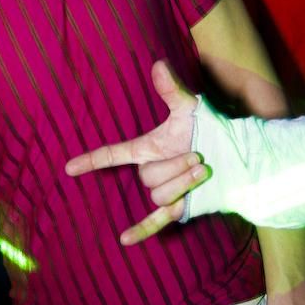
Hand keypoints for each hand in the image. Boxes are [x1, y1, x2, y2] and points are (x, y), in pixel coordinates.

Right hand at [65, 60, 209, 243]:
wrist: (236, 158)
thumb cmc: (210, 131)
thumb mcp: (190, 109)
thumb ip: (171, 90)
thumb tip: (158, 64)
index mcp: (147, 148)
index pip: (113, 155)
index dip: (91, 160)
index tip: (68, 168)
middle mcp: (151, 171)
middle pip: (149, 177)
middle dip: (177, 167)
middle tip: (200, 157)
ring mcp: (163, 191)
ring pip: (161, 195)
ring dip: (184, 184)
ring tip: (205, 172)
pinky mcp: (178, 208)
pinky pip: (155, 222)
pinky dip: (141, 230)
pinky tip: (124, 241)